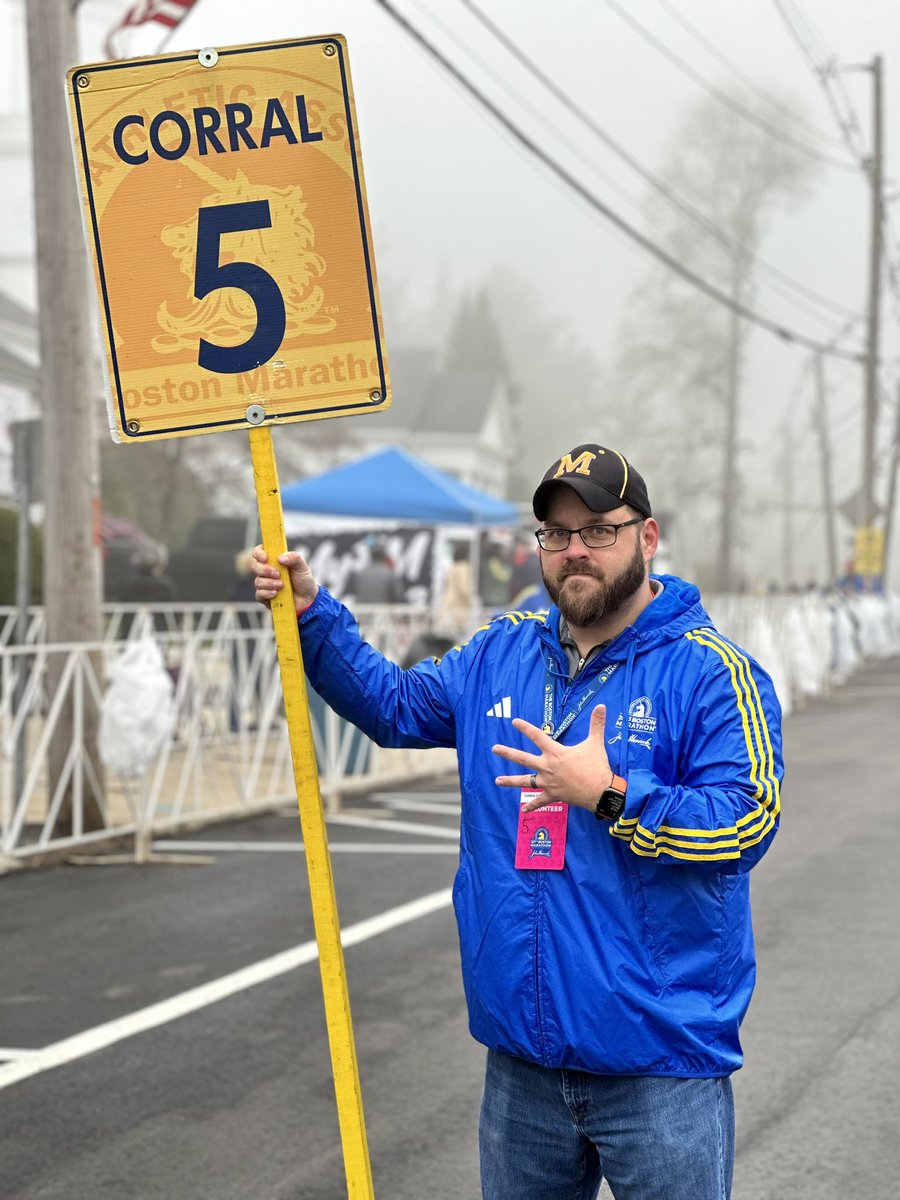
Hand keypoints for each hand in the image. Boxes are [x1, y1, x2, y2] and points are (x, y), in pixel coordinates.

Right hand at [251, 546, 317, 611]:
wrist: (308, 599)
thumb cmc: (303, 581)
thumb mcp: (302, 567)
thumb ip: (294, 558)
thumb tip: (280, 558)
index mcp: (274, 561)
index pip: (259, 552)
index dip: (259, 553)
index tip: (265, 558)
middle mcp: (267, 572)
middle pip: (255, 566)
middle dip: (264, 570)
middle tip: (278, 574)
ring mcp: (265, 584)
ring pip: (258, 581)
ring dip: (269, 583)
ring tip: (281, 585)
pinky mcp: (265, 597)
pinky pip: (259, 594)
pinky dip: (267, 593)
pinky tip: (276, 593)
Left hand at [492, 704, 613, 812]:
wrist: (600, 791)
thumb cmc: (597, 766)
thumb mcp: (595, 743)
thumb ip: (597, 724)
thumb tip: (602, 706)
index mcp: (555, 753)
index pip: (537, 736)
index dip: (525, 728)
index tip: (513, 722)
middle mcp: (547, 767)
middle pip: (523, 758)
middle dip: (507, 753)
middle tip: (494, 749)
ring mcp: (548, 782)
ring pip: (525, 781)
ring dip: (510, 781)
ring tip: (497, 781)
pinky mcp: (553, 795)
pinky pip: (539, 801)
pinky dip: (532, 806)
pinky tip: (523, 810)